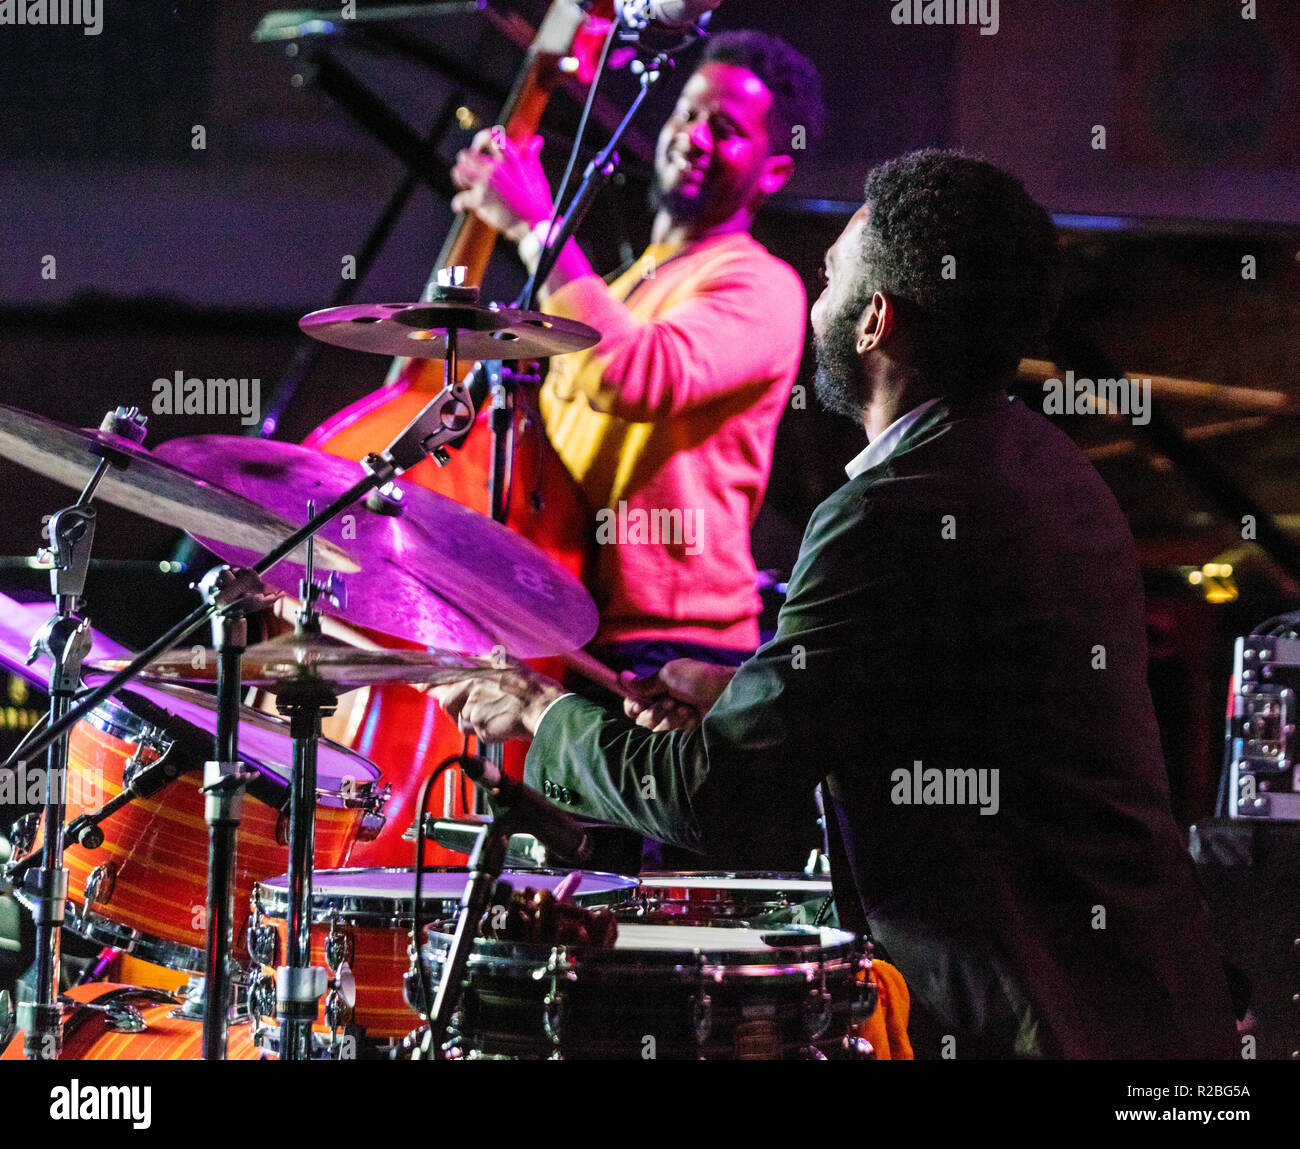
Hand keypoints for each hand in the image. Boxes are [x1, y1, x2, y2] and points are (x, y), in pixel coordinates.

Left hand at [431, 666, 566, 743]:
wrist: (545, 707)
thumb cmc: (529, 687)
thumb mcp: (504, 663)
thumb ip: (479, 664)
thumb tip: (459, 663)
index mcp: (474, 668)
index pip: (438, 674)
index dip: (422, 681)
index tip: (411, 684)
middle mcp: (470, 684)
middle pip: (446, 701)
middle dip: (458, 709)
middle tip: (483, 710)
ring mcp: (473, 706)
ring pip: (462, 719)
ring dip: (476, 721)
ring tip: (499, 714)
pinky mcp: (478, 725)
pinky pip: (476, 732)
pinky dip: (488, 731)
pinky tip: (504, 723)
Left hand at [450, 127, 552, 242]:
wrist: (534, 224)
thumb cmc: (537, 200)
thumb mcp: (536, 173)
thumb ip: (531, 155)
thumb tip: (537, 141)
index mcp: (510, 159)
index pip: (491, 137)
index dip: (480, 139)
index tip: (478, 147)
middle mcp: (496, 167)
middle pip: (467, 155)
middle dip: (465, 162)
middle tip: (468, 171)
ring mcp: (486, 183)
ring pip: (458, 172)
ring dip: (459, 178)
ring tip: (463, 185)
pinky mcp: (479, 200)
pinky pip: (459, 198)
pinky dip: (458, 204)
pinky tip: (459, 207)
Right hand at [621, 659, 738, 732]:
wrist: (727, 694)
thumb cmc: (701, 678)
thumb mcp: (670, 674)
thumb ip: (646, 682)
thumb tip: (622, 677)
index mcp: (659, 689)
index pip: (633, 703)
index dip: (632, 706)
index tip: (637, 704)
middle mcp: (664, 705)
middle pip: (641, 719)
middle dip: (654, 710)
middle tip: (671, 700)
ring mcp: (675, 721)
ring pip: (654, 728)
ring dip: (668, 716)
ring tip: (685, 707)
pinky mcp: (685, 734)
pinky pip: (669, 735)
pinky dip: (679, 723)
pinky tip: (692, 716)